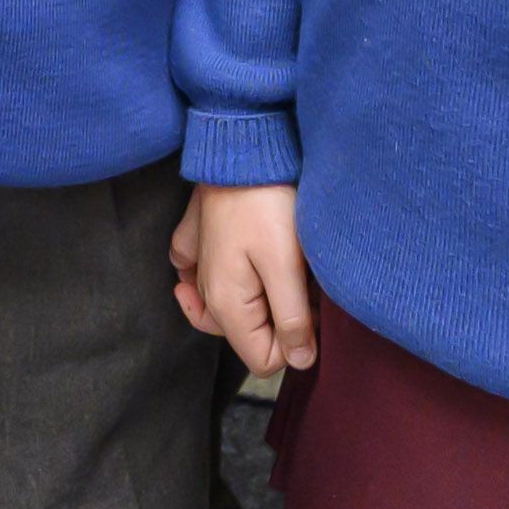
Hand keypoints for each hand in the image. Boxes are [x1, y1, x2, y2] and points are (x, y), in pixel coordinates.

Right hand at [171, 180, 313, 375]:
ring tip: (281, 267)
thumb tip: (302, 362)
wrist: (241, 146)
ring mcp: (196, 266)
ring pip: (234, 308)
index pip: (265, 360)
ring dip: (261, 298)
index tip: (312, 308)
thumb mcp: (287, 266)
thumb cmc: (268, 204)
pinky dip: (228, 275)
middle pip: (250, 335)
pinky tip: (244, 259)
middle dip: (281, 320)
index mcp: (226, 305)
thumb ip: (293, 320)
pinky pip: (205, 274)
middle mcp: (205, 293)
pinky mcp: (195, 241)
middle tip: (301, 282)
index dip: (296, 344)